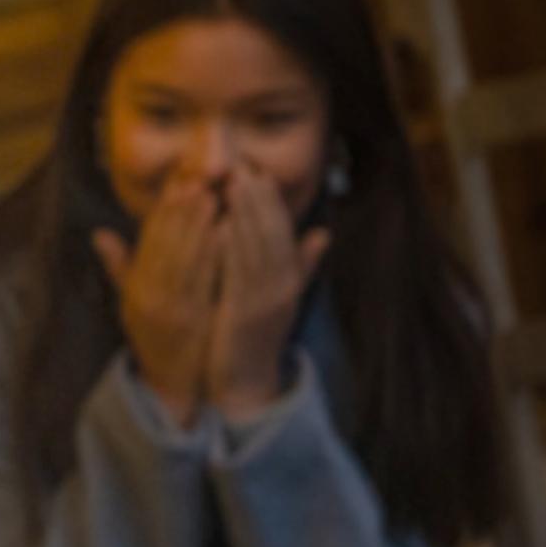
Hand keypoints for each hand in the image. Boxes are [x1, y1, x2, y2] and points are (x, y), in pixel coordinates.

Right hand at [91, 174, 225, 426]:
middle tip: (196, 178)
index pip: (147, 240)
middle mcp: (148, 296)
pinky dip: (213, 255)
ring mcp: (169, 310)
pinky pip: (203, 282)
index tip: (177, 180)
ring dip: (196, 226)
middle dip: (179, 210)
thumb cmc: (153, 340)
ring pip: (182, 259)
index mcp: (135, 289)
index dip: (162, 209)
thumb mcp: (130, 305)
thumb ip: (120, 268)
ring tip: (211, 196)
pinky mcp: (191, 321)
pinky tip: (227, 232)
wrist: (168, 386)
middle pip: (163, 245)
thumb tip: (100, 233)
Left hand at [208, 163, 327, 422]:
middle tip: (244, 165)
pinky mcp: (245, 315)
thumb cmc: (256, 335)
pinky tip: (222, 225)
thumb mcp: (281, 296)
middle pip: (273, 233)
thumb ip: (299, 264)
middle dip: (259, 197)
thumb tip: (322, 232)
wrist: (246, 382)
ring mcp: (266, 301)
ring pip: (259, 248)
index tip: (256, 170)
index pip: (282, 231)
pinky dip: (233, 248)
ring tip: (235, 183)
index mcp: (289, 279)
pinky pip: (240, 275)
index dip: (270, 200)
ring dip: (248, 214)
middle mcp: (282, 287)